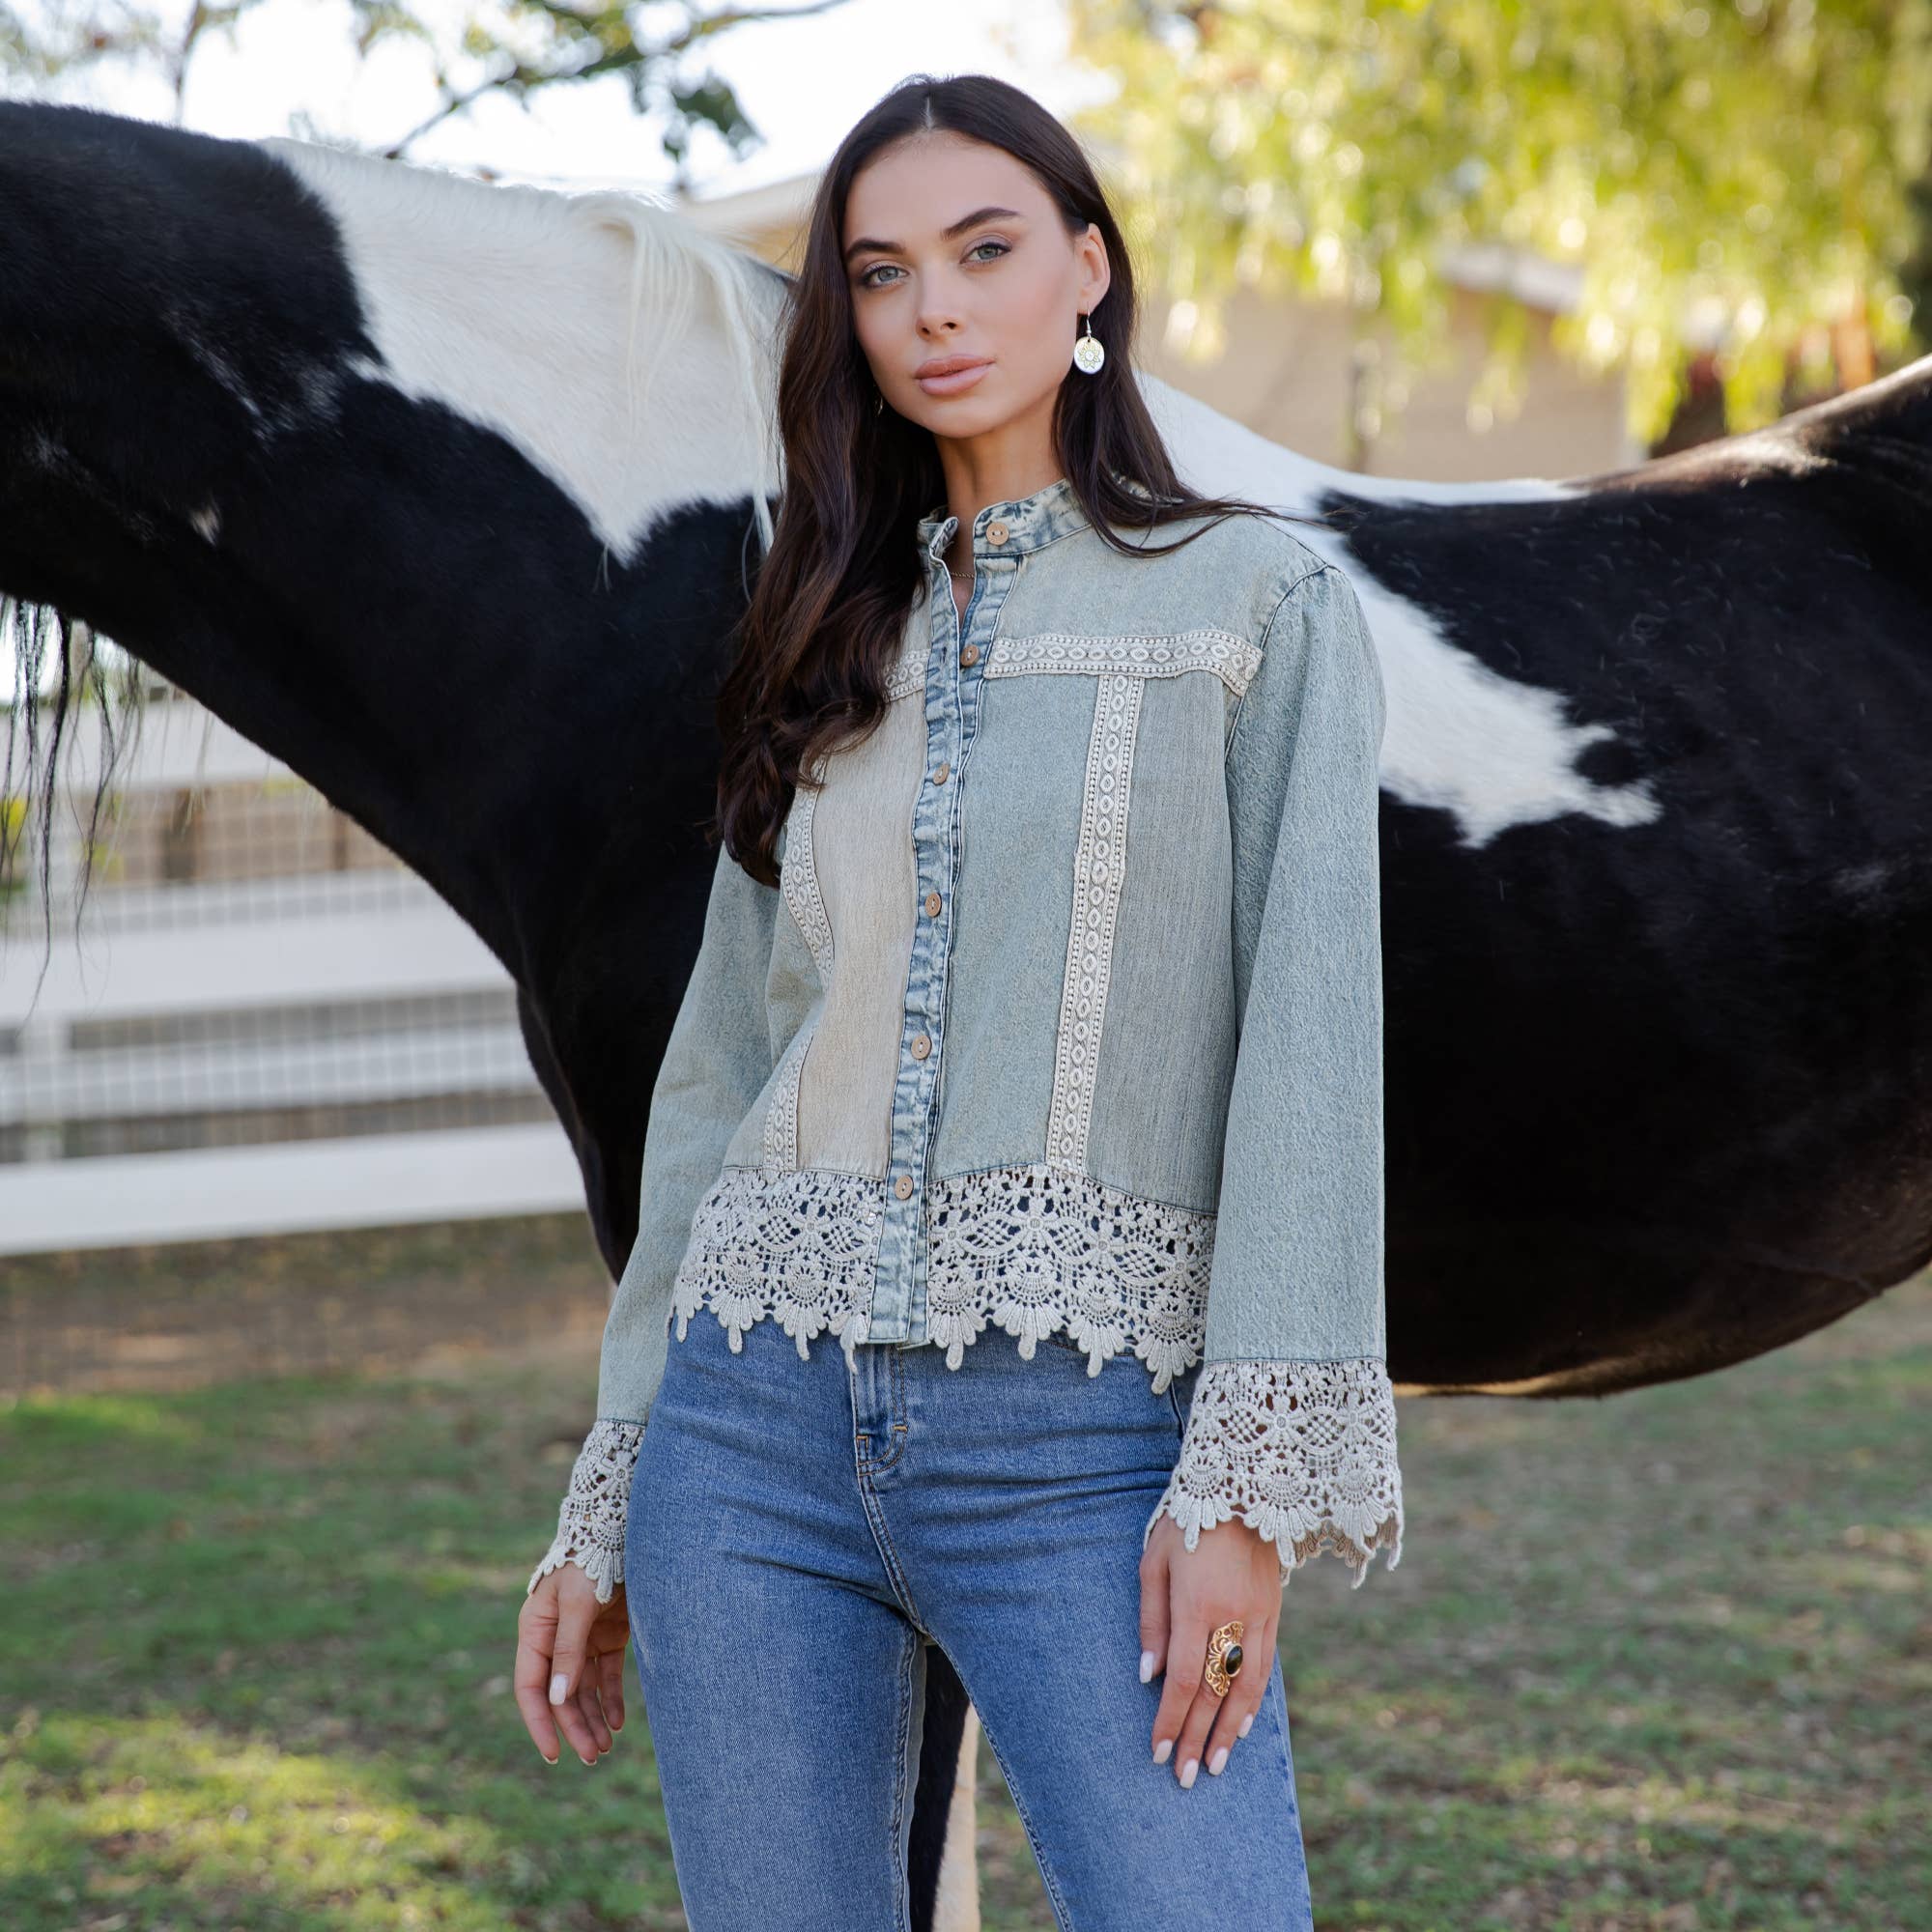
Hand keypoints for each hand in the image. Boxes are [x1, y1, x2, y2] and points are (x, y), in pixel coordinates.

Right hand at [515, 1563, 630, 1764]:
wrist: (619, 1528)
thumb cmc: (592, 1560)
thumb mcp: (578, 1603)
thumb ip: (569, 1649)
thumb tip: (558, 1700)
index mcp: (535, 1631)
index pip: (531, 1688)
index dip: (540, 1723)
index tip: (554, 1754)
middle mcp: (555, 1639)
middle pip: (560, 1695)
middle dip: (574, 1727)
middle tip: (592, 1758)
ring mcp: (582, 1638)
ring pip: (583, 1689)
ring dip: (592, 1718)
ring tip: (606, 1748)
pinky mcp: (607, 1634)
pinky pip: (606, 1674)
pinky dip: (612, 1698)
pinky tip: (619, 1722)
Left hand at [1139, 1513, 1280, 1786]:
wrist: (1242, 1487)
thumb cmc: (1186, 1521)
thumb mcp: (1154, 1562)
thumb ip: (1152, 1621)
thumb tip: (1149, 1675)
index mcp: (1197, 1606)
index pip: (1184, 1681)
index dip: (1170, 1721)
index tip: (1158, 1753)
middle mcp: (1232, 1619)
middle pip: (1214, 1693)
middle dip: (1196, 1738)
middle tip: (1184, 1777)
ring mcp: (1258, 1617)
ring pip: (1245, 1688)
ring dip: (1228, 1732)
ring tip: (1213, 1765)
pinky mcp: (1274, 1612)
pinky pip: (1265, 1667)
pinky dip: (1254, 1701)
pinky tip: (1241, 1724)